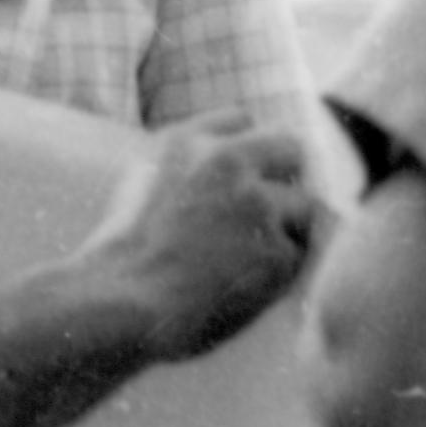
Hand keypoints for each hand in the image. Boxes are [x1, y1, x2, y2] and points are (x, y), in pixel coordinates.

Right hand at [84, 110, 322, 363]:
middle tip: (267, 212)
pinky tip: (244, 285)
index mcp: (188, 141)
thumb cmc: (121, 255)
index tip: (239, 179)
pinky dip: (280, 272)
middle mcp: (227, 162)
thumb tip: (227, 149)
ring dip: (287, 228)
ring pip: (304, 204)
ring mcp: (257, 204)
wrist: (122, 306)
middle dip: (285, 176)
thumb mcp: (140, 181)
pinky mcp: (276, 249)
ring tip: (246, 259)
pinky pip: (298, 254)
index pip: (242, 120)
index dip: (245, 152)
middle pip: (290, 147)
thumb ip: (186, 158)